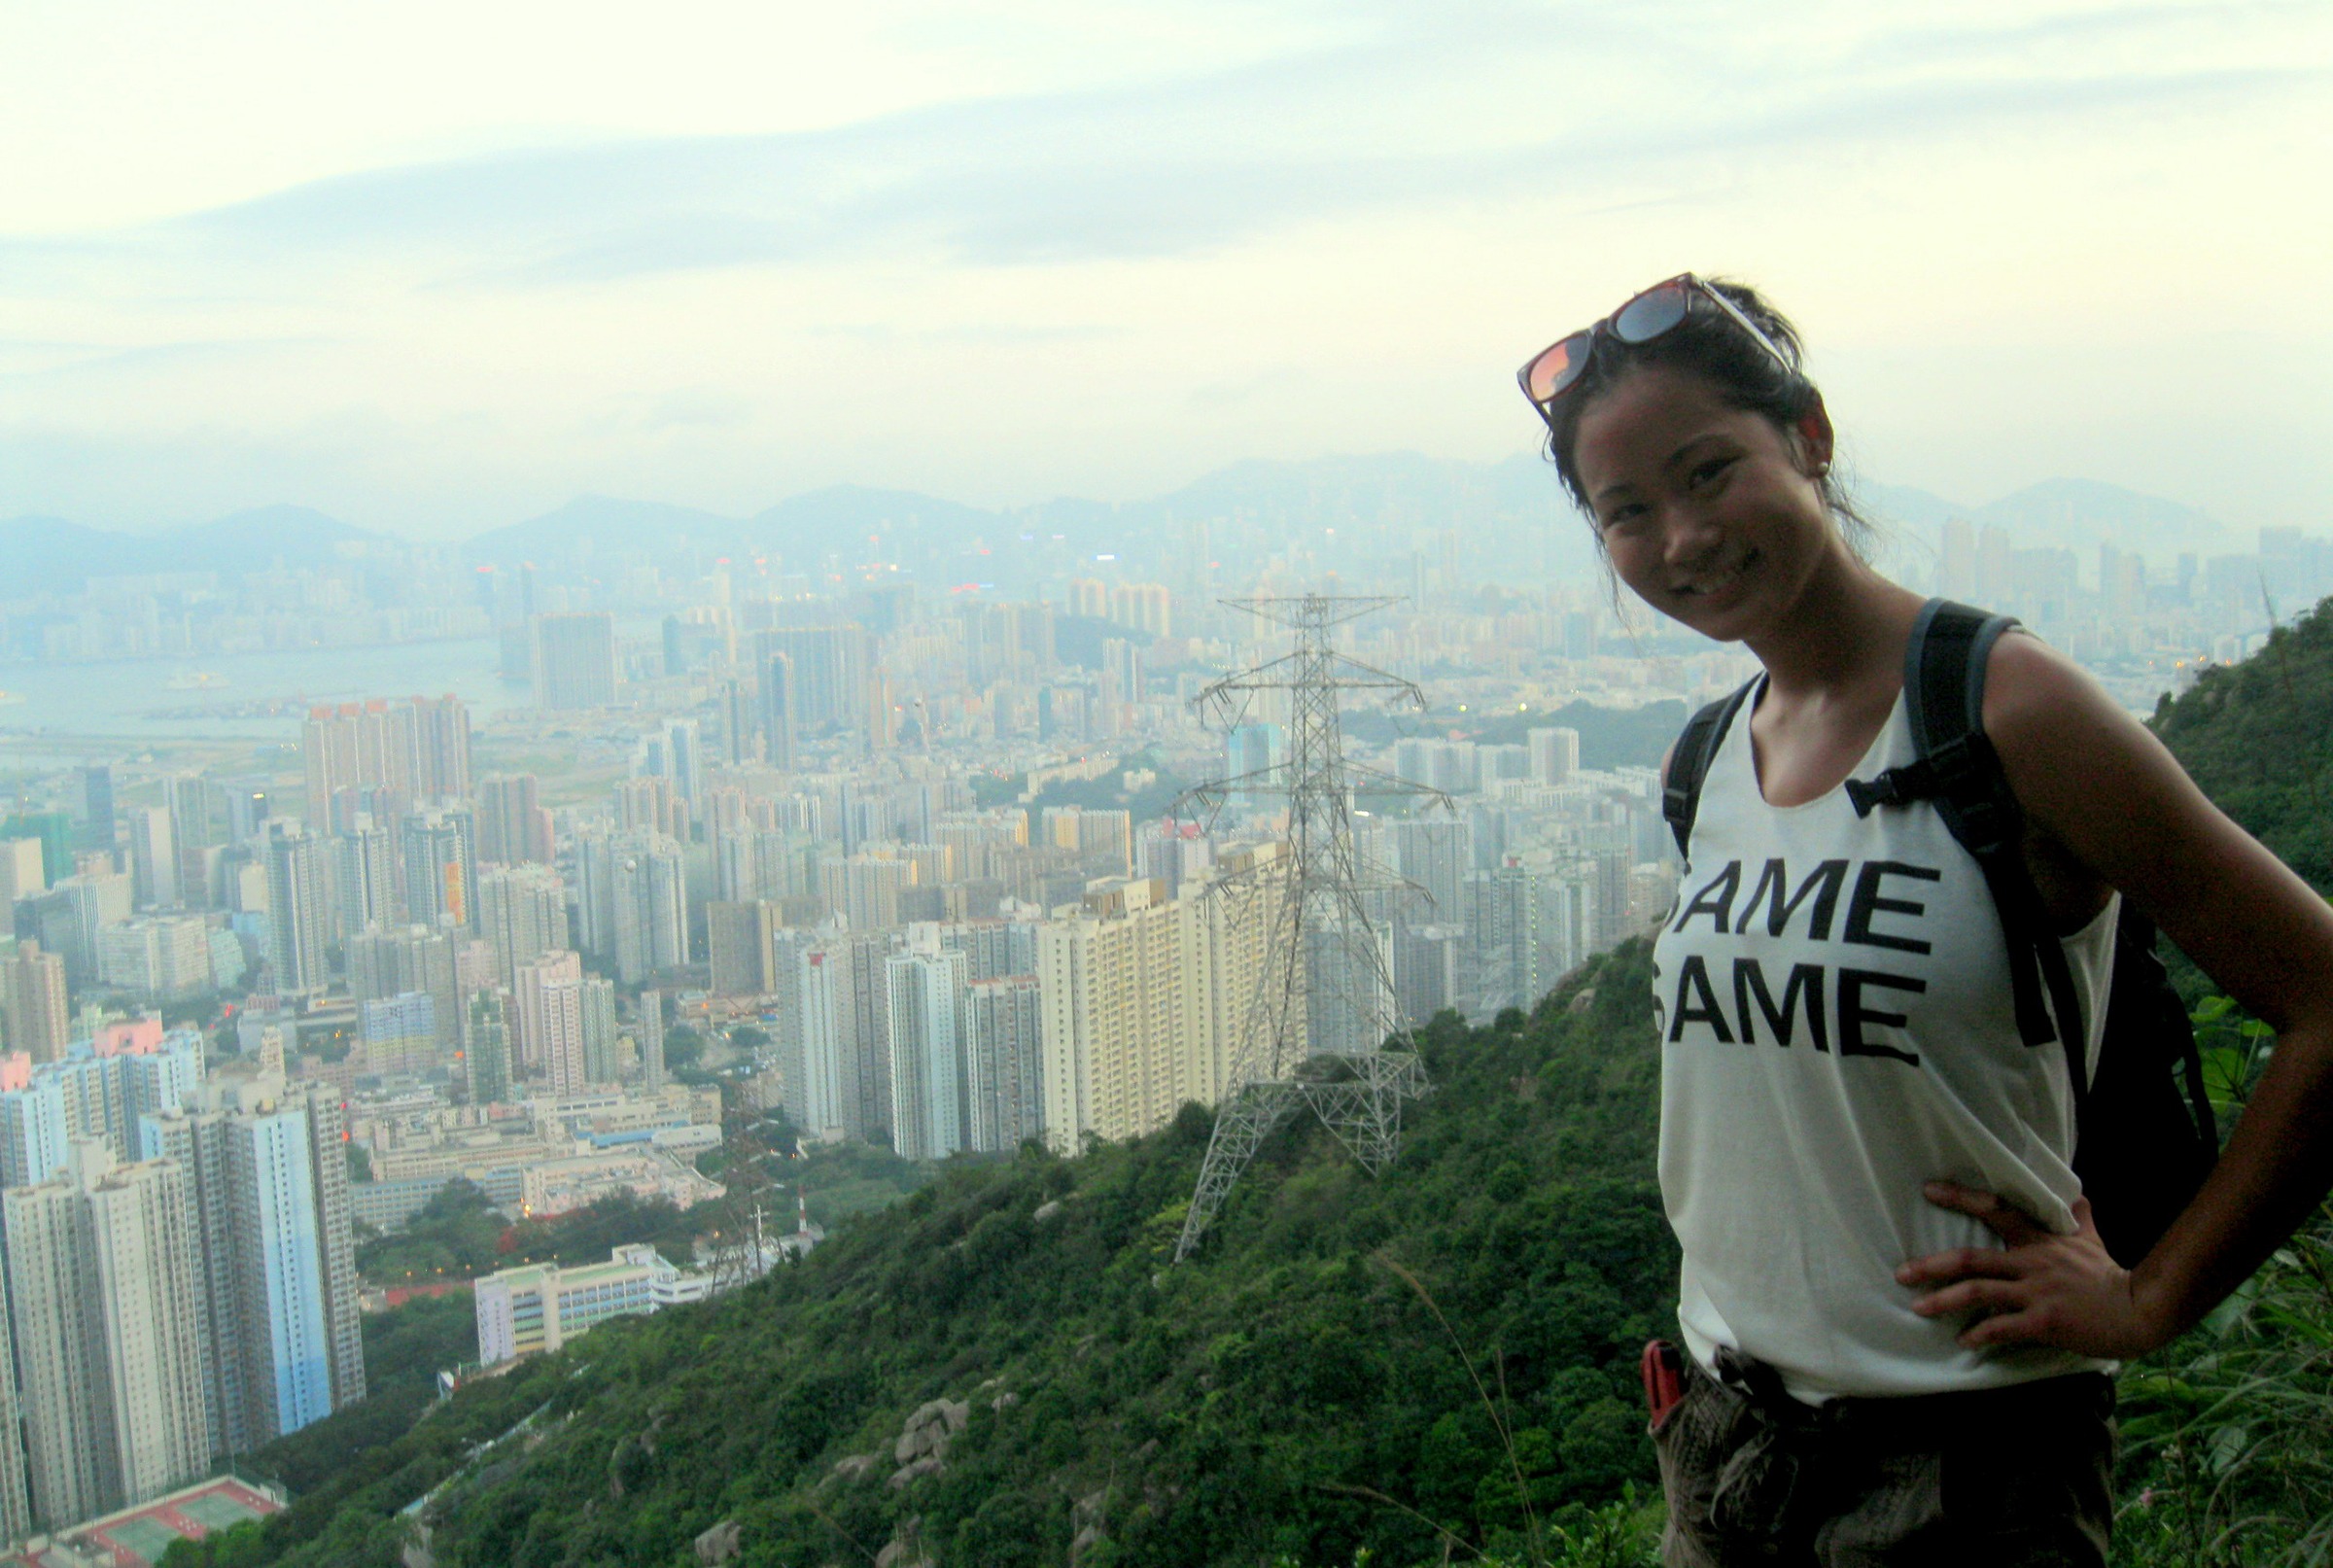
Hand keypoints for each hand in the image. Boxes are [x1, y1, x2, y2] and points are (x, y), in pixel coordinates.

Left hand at [1895, 1182, 2170, 1358]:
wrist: (2139, 1311)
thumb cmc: (2110, 1277)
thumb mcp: (2093, 1242)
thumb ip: (2079, 1220)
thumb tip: (2079, 1197)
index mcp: (2039, 1241)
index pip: (1996, 1209)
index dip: (1961, 1198)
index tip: (1929, 1190)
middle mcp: (2033, 1262)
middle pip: (1971, 1258)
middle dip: (1932, 1266)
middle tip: (1901, 1272)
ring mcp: (2038, 1292)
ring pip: (1979, 1293)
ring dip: (1944, 1301)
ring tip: (1919, 1308)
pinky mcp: (2045, 1321)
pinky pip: (2003, 1327)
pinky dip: (1980, 1334)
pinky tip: (1964, 1341)